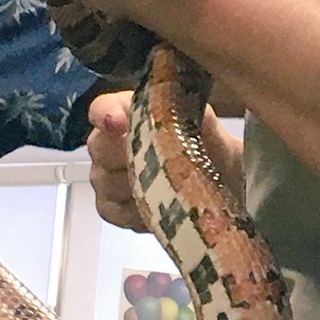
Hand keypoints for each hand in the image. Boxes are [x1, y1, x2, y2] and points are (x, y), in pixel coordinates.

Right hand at [86, 90, 244, 232]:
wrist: (219, 174)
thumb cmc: (206, 141)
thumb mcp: (204, 121)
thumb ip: (187, 111)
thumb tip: (178, 108)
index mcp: (127, 111)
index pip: (101, 108)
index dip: (106, 114)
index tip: (118, 122)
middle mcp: (106, 141)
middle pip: (99, 147)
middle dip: (128, 154)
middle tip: (161, 162)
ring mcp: (104, 175)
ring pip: (106, 182)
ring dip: (138, 185)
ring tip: (170, 186)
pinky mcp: (109, 207)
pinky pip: (114, 210)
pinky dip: (139, 211)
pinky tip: (162, 205)